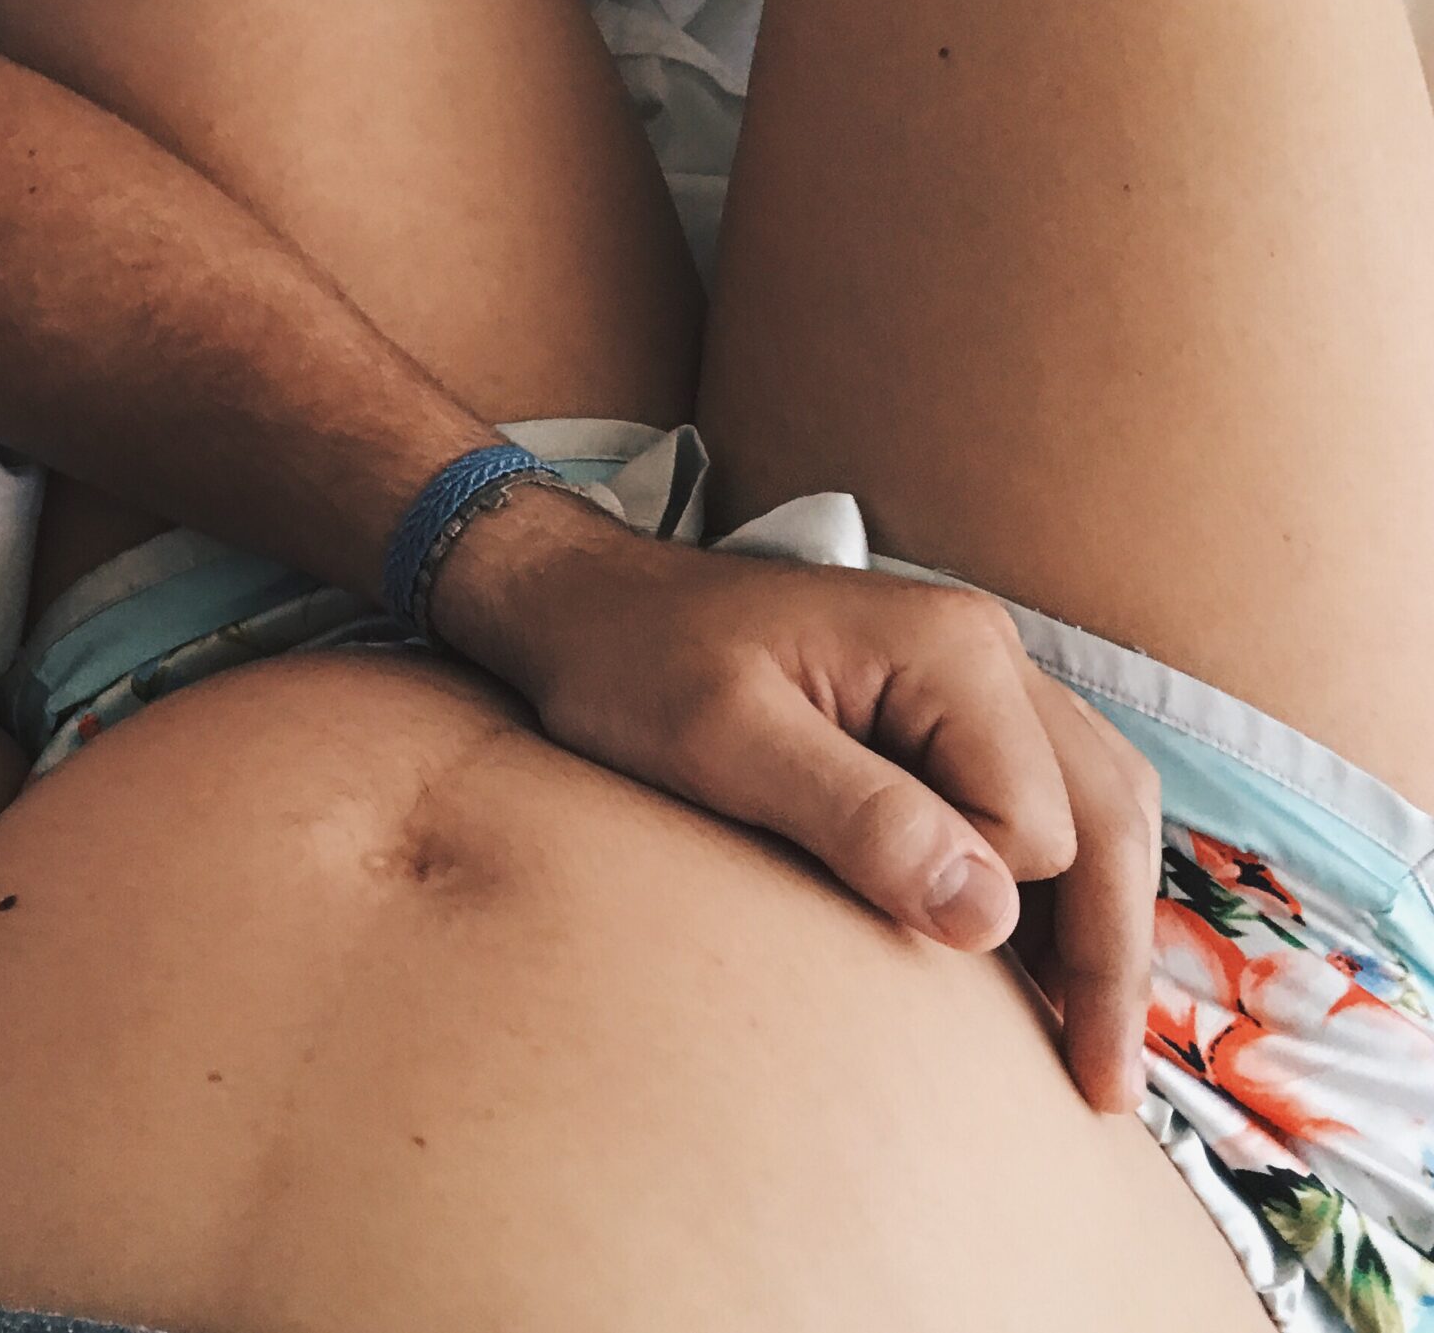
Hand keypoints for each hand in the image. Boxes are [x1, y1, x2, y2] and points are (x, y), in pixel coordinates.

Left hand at [438, 499, 1160, 1113]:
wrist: (581, 603)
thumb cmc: (634, 664)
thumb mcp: (724, 745)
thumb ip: (858, 818)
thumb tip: (987, 916)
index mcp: (950, 652)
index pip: (1036, 825)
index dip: (984, 902)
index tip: (905, 934)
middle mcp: (986, 652)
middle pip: (1108, 817)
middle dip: (1112, 956)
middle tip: (1102, 1090)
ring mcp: (972, 675)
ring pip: (1099, 807)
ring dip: (1103, 924)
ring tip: (1090, 1048)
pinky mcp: (942, 705)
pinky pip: (1045, 795)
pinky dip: (1060, 882)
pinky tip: (1038, 960)